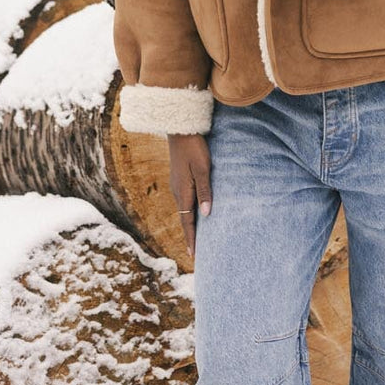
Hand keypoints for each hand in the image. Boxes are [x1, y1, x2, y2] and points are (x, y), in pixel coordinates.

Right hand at [167, 133, 212, 258]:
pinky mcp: (180, 179)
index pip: (187, 222)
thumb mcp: (202, 168)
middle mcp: (178, 191)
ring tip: (197, 238)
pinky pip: (185, 201)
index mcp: (183, 192)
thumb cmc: (194, 148)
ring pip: (184, 210)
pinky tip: (195, 214)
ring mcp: (177, 185)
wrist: (180, 130)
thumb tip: (206, 214)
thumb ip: (205, 191)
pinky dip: (189, 213)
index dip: (191, 239)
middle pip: (184, 219)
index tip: (194, 255)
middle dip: (190, 236)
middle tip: (195, 253)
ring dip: (190, 225)